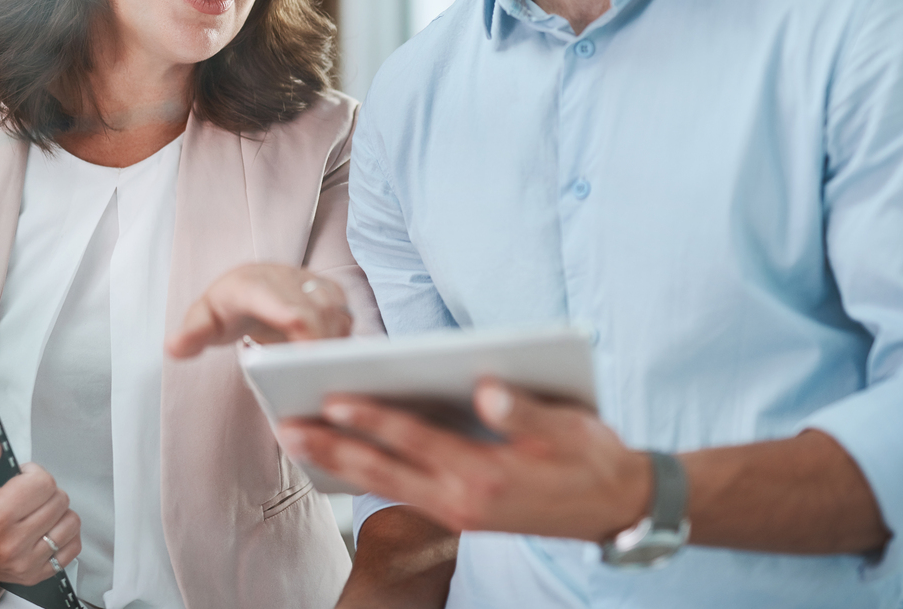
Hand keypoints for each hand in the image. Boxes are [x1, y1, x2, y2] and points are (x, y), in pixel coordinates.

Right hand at [0, 437, 81, 586]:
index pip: (42, 483)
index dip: (32, 472)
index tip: (19, 477)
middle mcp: (12, 545)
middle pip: (59, 500)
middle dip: (44, 489)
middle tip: (25, 494)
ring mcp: (26, 564)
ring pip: (70, 522)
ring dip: (56, 510)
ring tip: (35, 509)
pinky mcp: (35, 575)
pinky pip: (72, 547)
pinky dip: (63, 533)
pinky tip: (45, 526)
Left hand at [165, 263, 352, 357]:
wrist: (246, 288)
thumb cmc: (225, 309)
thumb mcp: (203, 321)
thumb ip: (191, 335)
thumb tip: (174, 347)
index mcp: (251, 284)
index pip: (278, 301)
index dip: (297, 324)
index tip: (305, 357)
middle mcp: (285, 276)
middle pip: (316, 309)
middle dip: (319, 343)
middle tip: (315, 379)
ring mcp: (310, 282)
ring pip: (336, 310)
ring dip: (333, 342)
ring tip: (321, 372)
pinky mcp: (329, 292)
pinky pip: (346, 315)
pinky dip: (342, 339)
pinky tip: (332, 362)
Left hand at [280, 378, 649, 541]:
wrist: (617, 507)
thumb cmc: (592, 458)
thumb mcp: (567, 427)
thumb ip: (523, 408)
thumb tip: (485, 387)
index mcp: (485, 475)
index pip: (415, 440)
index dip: (372, 417)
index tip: (331, 398)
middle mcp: (462, 500)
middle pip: (383, 470)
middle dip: (331, 447)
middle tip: (285, 426)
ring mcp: (458, 513)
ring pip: (385, 485)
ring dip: (339, 464)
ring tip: (298, 441)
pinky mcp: (460, 516)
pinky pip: (402, 494)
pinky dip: (367, 476)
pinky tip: (344, 462)